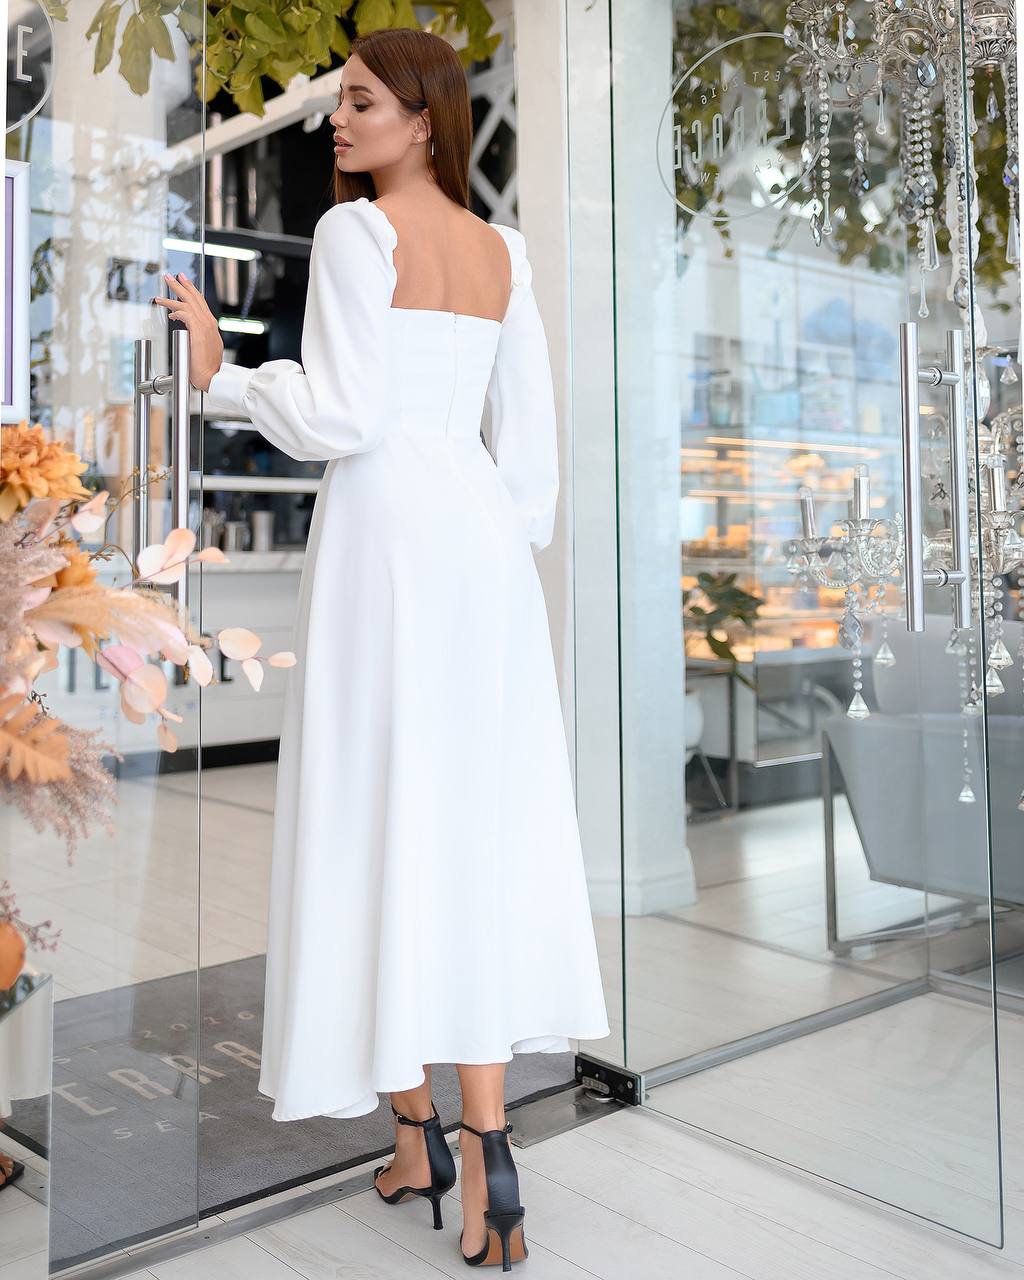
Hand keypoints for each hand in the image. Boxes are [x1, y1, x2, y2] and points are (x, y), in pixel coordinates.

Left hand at [152, 272, 224, 392]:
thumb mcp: (206, 347)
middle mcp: (208, 321)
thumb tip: (192, 332)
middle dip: (181, 284)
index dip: (191, 290)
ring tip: (163, 287)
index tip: (184, 282)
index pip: (200, 302)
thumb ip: (200, 336)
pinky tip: (169, 313)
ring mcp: (204, 325)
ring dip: (173, 293)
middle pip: (194, 297)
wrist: (212, 376)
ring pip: (187, 302)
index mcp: (211, 324)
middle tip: (171, 276)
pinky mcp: (198, 330)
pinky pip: (184, 313)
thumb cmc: (207, 366)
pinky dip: (175, 310)